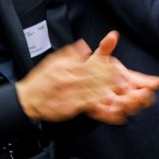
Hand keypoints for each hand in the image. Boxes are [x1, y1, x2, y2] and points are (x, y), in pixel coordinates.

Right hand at [16, 31, 158, 124]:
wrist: (28, 98)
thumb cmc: (40, 80)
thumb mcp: (54, 61)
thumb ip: (71, 54)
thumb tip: (84, 45)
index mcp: (68, 67)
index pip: (90, 65)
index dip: (106, 67)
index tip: (118, 68)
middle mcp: (71, 80)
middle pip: (96, 79)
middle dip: (113, 81)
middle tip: (130, 84)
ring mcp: (72, 94)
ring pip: (95, 93)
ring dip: (112, 95)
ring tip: (128, 96)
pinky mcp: (72, 107)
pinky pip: (90, 107)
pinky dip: (104, 110)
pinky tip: (117, 112)